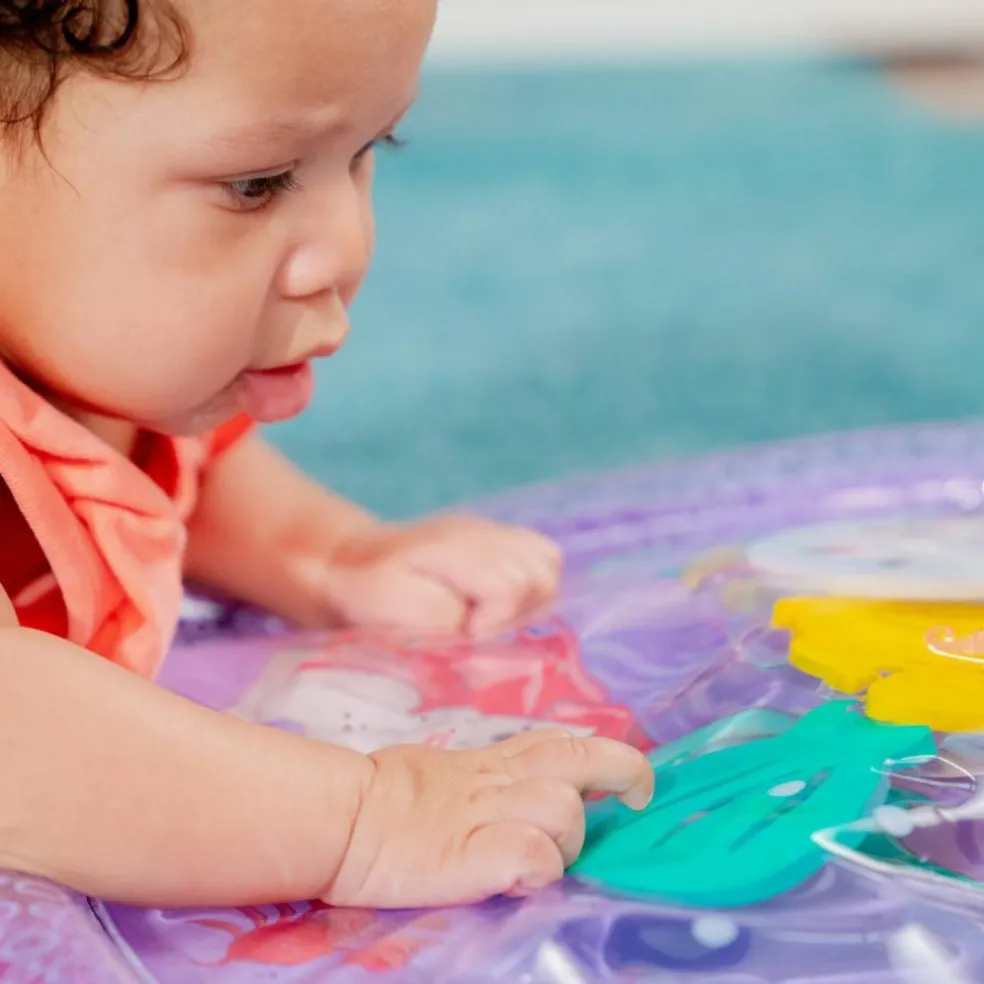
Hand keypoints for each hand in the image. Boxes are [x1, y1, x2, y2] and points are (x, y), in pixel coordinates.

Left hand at [314, 515, 562, 637]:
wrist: (352, 561)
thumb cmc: (368, 592)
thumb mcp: (392, 608)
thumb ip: (442, 618)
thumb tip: (482, 628)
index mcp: (451, 548)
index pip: (509, 585)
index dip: (495, 620)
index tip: (466, 633)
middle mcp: (480, 533)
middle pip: (540, 575)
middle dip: (515, 613)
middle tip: (477, 628)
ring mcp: (492, 532)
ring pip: (548, 565)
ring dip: (530, 599)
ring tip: (492, 618)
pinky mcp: (498, 539)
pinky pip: (543, 556)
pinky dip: (534, 583)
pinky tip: (502, 603)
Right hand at [322, 730, 653, 907]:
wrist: (343, 817)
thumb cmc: (385, 798)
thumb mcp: (444, 773)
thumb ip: (484, 778)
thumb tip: (518, 793)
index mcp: (491, 762)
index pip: (560, 744)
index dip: (605, 756)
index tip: (629, 778)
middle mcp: (499, 781)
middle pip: (579, 760)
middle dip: (622, 772)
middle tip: (638, 796)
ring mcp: (488, 814)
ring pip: (564, 809)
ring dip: (567, 839)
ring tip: (541, 861)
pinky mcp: (473, 854)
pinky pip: (533, 854)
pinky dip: (539, 868)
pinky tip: (517, 878)